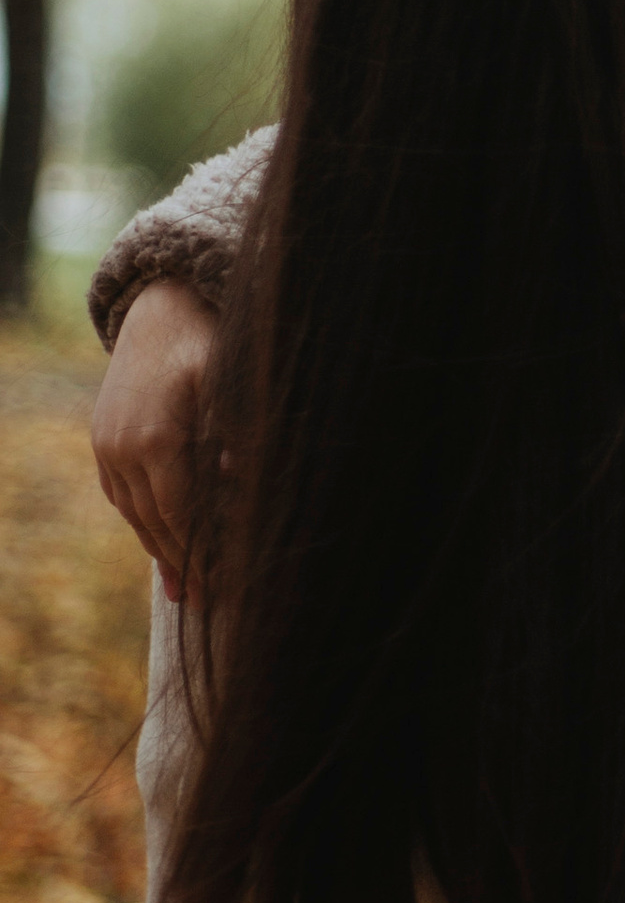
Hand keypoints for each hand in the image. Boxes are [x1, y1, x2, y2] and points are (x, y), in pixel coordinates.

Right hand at [91, 278, 217, 591]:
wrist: (163, 302)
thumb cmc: (211, 341)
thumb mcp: (234, 384)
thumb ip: (238, 438)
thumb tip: (243, 486)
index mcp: (155, 439)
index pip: (179, 515)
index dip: (202, 553)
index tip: (225, 584)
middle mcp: (122, 447)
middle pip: (152, 522)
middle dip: (180, 562)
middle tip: (206, 600)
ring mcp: (106, 443)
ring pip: (131, 511)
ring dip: (156, 548)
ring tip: (181, 586)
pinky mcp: (103, 436)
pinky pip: (119, 491)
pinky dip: (140, 518)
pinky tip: (159, 538)